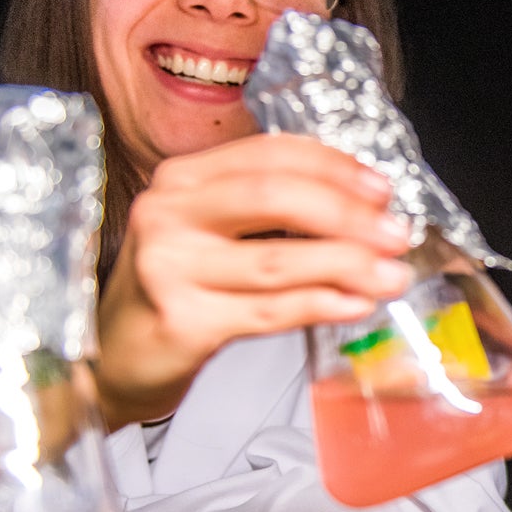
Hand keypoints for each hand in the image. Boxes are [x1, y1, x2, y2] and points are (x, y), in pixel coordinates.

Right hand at [93, 134, 413, 428]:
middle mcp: (168, 213)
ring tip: (391, 276)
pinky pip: (268, 310)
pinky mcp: (182, 321)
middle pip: (273, 197)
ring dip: (347, 266)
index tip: (381, 190)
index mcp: (183, 179)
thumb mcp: (213, 232)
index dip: (334, 168)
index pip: (269, 156)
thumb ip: (273, 213)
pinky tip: (355, 304)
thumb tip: (366, 211)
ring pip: (277, 259)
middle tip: (396, 234)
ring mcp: (169, 267)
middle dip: (347, 214)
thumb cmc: (177, 288)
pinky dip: (320, 305)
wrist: (115, 355)